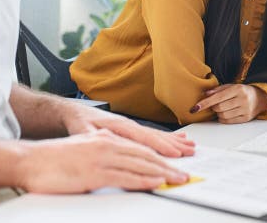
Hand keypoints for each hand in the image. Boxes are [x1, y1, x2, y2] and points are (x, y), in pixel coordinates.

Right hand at [16, 128, 188, 192]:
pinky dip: (143, 179)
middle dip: (167, 163)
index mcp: (104, 138)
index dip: (160, 151)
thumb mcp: (84, 152)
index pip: (139, 144)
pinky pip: (125, 176)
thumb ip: (103, 156)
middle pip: (144, 153)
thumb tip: (119, 166)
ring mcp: (101, 157)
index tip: (176, 159)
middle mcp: (106, 143)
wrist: (29, 161)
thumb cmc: (53, 160)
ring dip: (161, 172)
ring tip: (177, 179)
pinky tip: (155, 181)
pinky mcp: (94, 172)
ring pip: (139, 163)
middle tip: (185, 172)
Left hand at [61, 102, 194, 157]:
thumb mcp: (82, 132)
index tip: (173, 153)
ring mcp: (132, 126)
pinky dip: (168, 138)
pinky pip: (154, 134)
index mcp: (118, 125)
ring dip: (175, 141)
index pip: (143, 137)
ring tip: (191, 146)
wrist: (75, 112)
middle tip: (190, 152)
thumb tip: (106, 142)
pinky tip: (180, 139)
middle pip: (155, 136)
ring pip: (157, 134)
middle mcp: (129, 124)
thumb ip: (95, 138)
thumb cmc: (79, 123)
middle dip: (174, 145)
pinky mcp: (133, 129)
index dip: (159, 145)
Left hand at [191, 84, 266, 123]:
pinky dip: (223, 118)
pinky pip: (228, 121)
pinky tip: (226, 113)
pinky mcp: (246, 118)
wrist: (259, 98)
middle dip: (213, 107)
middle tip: (215, 104)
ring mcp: (245, 109)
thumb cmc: (242, 91)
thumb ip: (217, 90)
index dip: (205, 103)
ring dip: (218, 113)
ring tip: (223, 108)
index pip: (218, 97)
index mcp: (238, 89)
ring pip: (223, 115)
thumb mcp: (231, 86)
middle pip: (219, 107)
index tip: (195, 108)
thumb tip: (205, 94)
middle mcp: (243, 99)